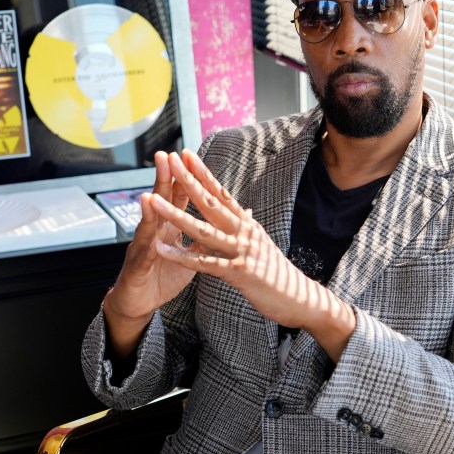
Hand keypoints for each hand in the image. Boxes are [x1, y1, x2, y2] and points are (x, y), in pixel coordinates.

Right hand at [102, 151, 202, 357]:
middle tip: (165, 156)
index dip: (184, 178)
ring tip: (150, 193)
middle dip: (162, 180)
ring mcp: (143, 247)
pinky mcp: (138, 267)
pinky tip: (146, 237)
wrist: (140, 303)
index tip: (189, 156)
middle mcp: (154, 232)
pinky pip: (143, 254)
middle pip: (160, 201)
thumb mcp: (191, 255)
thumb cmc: (163, 276)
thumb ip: (205, 237)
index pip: (177, 198)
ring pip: (147, 224)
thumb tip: (228, 221)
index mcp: (168, 228)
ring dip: (148, 209)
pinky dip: (145, 244)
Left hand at [149, 150, 355, 360]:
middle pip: (211, 203)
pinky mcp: (238, 272)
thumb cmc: (277, 274)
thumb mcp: (261, 244)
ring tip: (154, 201)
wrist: (300, 299)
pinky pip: (204, 263)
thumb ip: (248, 227)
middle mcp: (244, 231)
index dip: (204, 173)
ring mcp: (242, 250)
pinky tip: (161, 249)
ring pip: (203, 230)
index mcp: (247, 224)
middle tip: (171, 160)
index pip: (221, 193)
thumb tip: (244, 211)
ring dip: (176, 215)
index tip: (187, 154)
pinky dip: (181, 256)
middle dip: (189, 181)